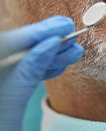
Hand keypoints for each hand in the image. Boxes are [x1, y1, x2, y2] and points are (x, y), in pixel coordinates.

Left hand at [0, 16, 83, 130]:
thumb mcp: (8, 104)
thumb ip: (26, 72)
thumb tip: (48, 44)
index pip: (8, 43)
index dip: (36, 32)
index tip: (61, 26)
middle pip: (19, 50)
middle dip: (47, 42)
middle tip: (71, 33)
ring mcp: (3, 84)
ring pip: (26, 63)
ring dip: (51, 56)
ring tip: (74, 51)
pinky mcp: (8, 94)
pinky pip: (27, 77)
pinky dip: (45, 70)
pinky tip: (60, 65)